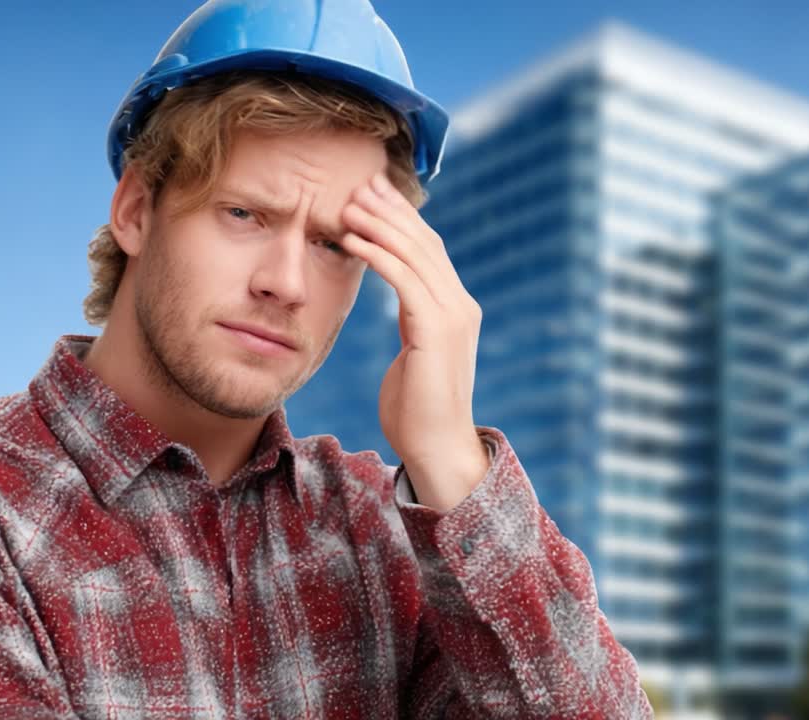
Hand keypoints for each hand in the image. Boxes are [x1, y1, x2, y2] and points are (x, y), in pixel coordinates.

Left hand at [340, 172, 488, 511]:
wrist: (437, 448)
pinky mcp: (436, 330)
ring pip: (414, 255)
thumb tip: (402, 303)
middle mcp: (460, 305)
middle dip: (390, 210)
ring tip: (348, 204)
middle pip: (424, 243)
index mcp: (456, 309)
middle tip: (360, 184)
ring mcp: (453, 316)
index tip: (374, 195)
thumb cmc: (417, 410)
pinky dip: (376, 255)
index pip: (429, 251)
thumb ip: (414, 323)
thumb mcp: (415, 354)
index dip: (403, 220)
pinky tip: (351, 240)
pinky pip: (403, 280)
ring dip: (378, 225)